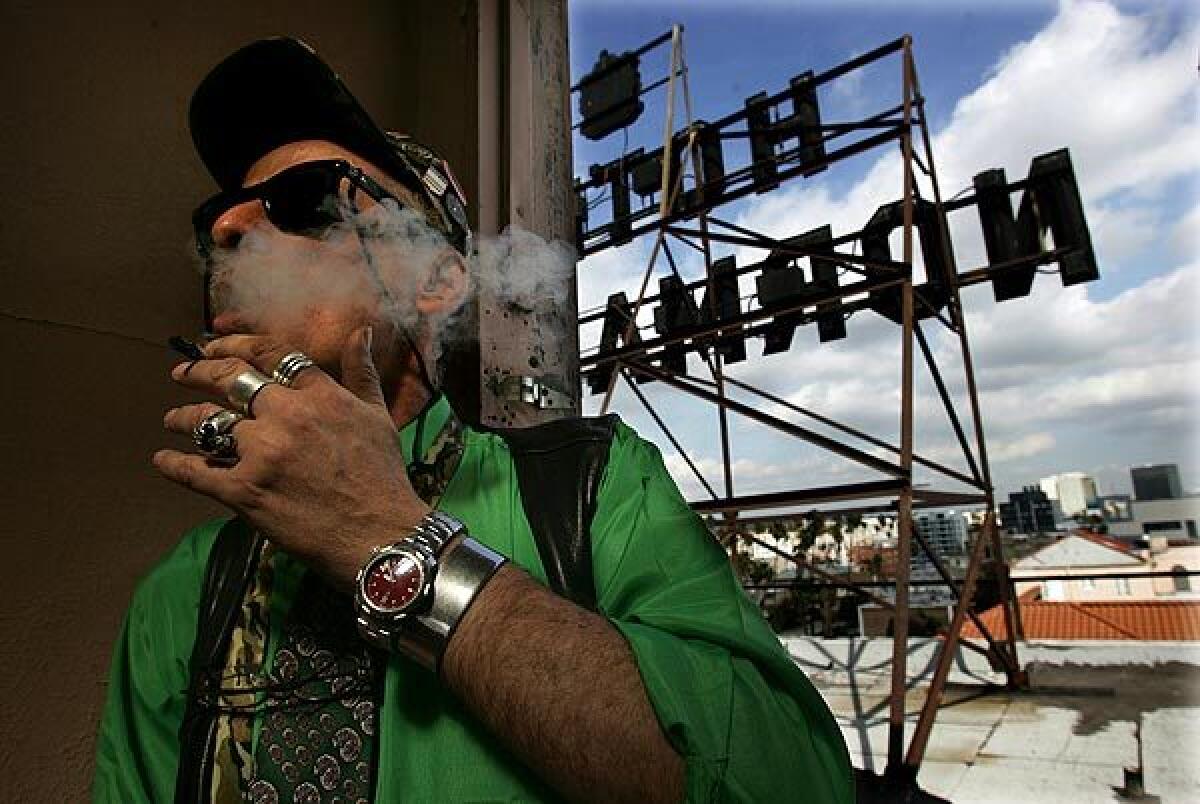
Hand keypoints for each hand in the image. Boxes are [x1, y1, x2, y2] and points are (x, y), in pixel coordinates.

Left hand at [154, 326, 431, 589]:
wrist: (381, 536)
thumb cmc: (383, 478)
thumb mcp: (379, 417)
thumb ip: (362, 372)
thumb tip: (361, 331)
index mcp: (320, 395)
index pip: (269, 354)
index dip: (234, 343)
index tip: (212, 345)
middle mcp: (287, 416)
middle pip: (229, 379)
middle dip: (198, 371)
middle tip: (180, 372)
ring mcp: (262, 453)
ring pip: (207, 422)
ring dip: (183, 417)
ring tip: (172, 419)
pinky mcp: (245, 491)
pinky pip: (196, 472)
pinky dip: (174, 466)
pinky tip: (162, 460)